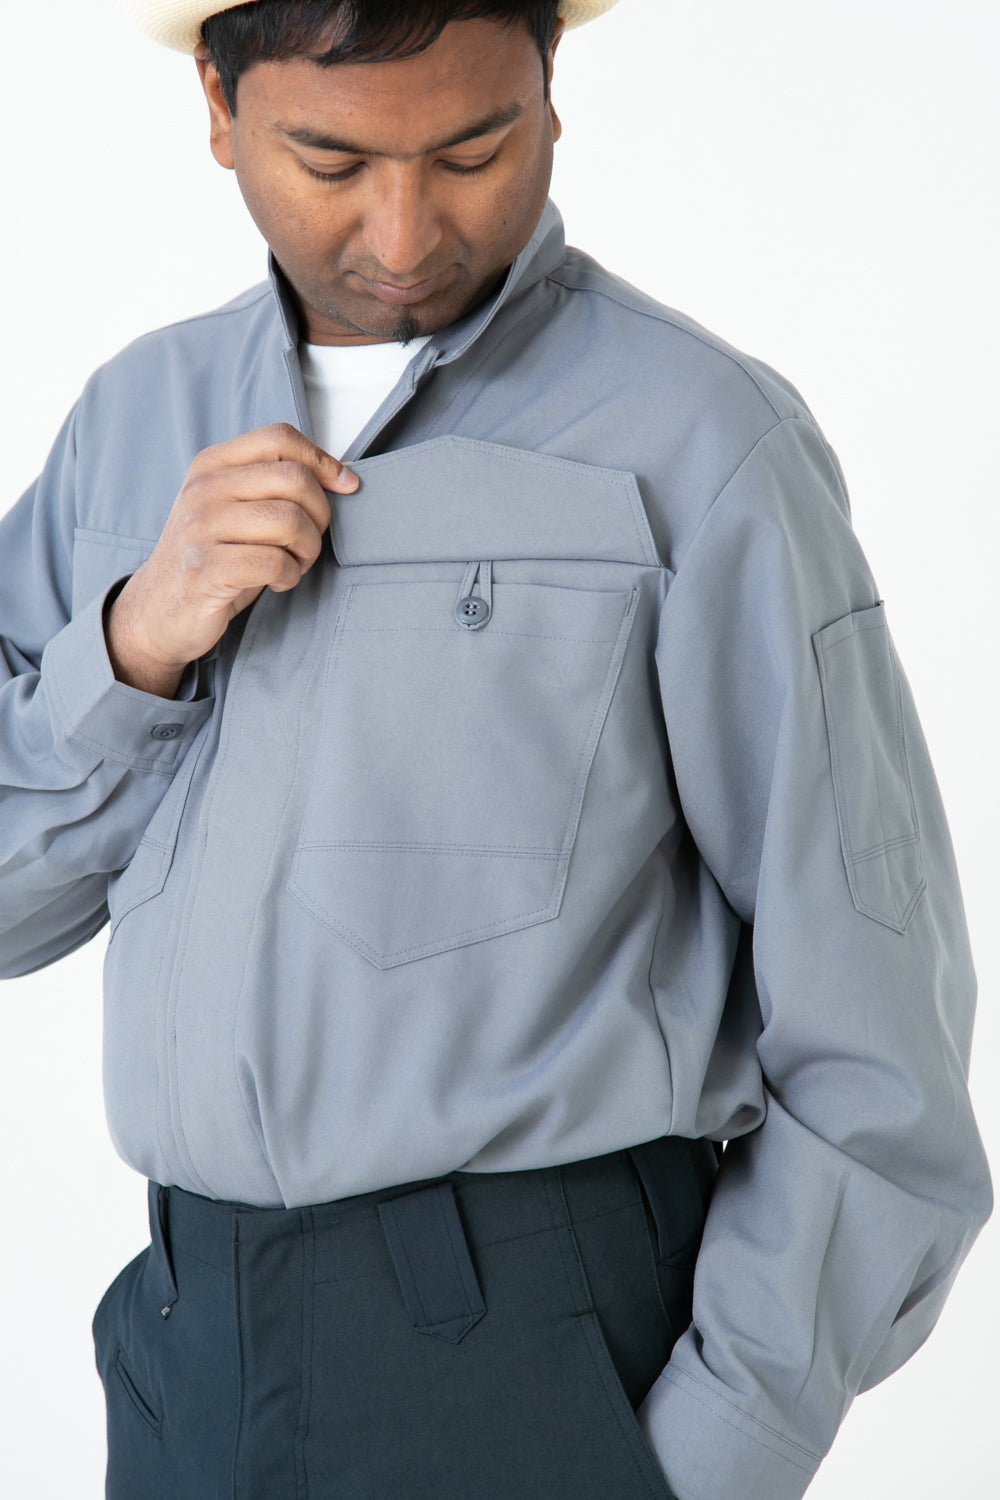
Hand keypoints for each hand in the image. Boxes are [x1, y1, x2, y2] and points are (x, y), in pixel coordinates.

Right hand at [104, 423, 356, 696]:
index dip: (322, 461)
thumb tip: (342, 477)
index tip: (344, 487)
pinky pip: (275, 563)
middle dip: (320, 515)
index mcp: (212, 465)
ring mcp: (200, 527)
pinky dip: (290, 576)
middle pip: (294, 479)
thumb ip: (272, 485)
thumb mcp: (233, 508)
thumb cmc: (211, 557)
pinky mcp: (204, 568)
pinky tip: (279, 582)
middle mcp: (204, 489)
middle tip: (310, 541)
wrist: (158, 609)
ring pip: (290, 521)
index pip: (280, 438)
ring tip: (295, 563)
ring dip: (308, 550)